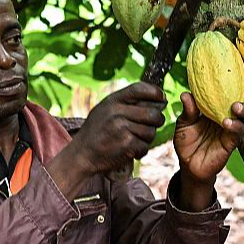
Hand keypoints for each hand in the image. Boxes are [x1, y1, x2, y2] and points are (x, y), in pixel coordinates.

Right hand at [47, 82, 164, 198]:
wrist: (81, 155)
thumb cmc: (96, 132)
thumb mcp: (104, 110)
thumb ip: (125, 103)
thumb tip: (157, 98)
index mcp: (112, 101)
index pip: (139, 89)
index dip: (155, 92)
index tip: (162, 97)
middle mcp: (117, 112)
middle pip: (153, 113)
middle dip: (157, 121)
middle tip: (151, 126)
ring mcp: (122, 128)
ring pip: (151, 131)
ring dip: (147, 138)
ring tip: (135, 140)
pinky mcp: (126, 144)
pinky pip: (145, 146)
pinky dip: (141, 151)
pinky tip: (132, 151)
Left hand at [173, 71, 243, 196]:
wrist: (188, 165)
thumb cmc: (187, 141)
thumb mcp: (184, 123)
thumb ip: (188, 110)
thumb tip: (186, 94)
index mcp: (218, 105)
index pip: (233, 88)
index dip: (241, 78)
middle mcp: (229, 114)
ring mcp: (232, 128)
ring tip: (236, 106)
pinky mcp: (231, 142)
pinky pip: (238, 132)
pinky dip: (235, 126)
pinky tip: (227, 122)